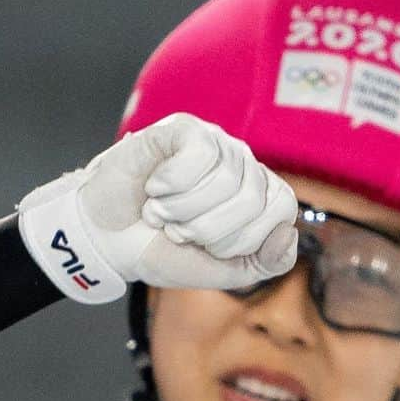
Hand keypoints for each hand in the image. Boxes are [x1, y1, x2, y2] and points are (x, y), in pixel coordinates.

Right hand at [17, 114, 297, 302]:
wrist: (111, 241)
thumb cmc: (167, 252)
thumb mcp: (224, 271)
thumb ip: (267, 263)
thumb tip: (289, 233)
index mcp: (261, 198)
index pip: (281, 211)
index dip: (244, 237)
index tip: (209, 247)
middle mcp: (245, 166)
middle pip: (253, 198)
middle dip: (209, 229)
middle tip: (178, 231)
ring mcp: (216, 144)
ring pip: (226, 178)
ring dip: (184, 209)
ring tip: (162, 213)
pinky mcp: (184, 129)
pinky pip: (199, 154)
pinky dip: (172, 183)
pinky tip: (154, 187)